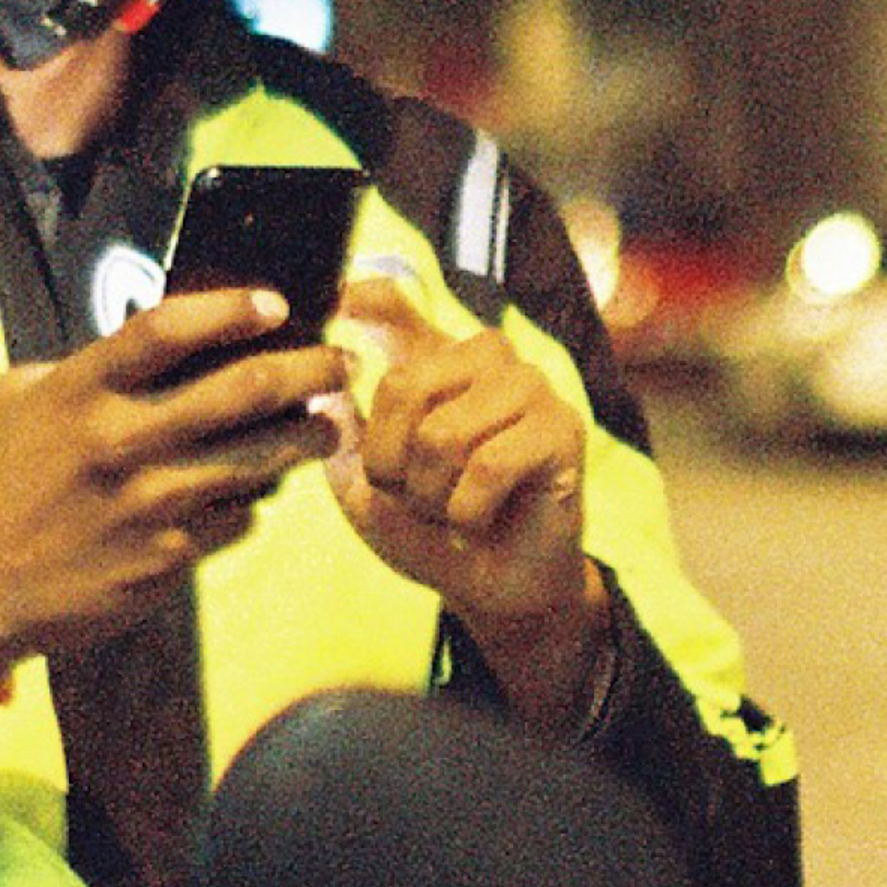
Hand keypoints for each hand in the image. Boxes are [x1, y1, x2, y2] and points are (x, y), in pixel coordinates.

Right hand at [0, 285, 350, 679]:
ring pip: (262, 458)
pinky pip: (242, 516)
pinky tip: (266, 489)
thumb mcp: (22, 401)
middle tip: (345, 364)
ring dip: (309, 437)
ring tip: (331, 424)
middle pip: (244, 389)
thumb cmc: (2, 484)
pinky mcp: (170, 555)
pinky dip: (260, 500)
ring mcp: (150, 502)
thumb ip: (89, 364)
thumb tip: (164, 340)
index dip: (231, 309)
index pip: (166, 328)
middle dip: (312, 370)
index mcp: (78, 391)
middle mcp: (119, 440)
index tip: (277, 305)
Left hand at [327, 276, 609, 725]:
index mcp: (433, 361)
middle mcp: (483, 358)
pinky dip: (467, 512)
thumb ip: (342, 436)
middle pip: (403, 385)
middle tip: (413, 497)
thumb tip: (325, 389)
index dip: (364, 299)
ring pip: (443, 433)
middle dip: (391, 464)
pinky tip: (478, 521)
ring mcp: (528, 387)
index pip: (393, 305)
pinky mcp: (561, 429)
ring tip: (449, 511)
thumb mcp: (365, 487)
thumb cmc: (428, 529)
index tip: (341, 304)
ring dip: (431, 496)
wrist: (493, 588)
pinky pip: (488, 467)